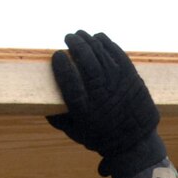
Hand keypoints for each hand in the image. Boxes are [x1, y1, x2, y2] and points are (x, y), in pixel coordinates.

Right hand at [47, 30, 165, 177]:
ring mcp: (118, 82)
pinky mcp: (131, 76)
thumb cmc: (101, 138)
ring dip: (89, 40)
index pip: (68, 78)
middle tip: (68, 37)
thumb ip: (58, 118)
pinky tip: (98, 38)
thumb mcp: (76, 133)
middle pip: (86, 59)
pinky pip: (116, 52)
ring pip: (101, 52)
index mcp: (84, 109)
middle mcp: (101, 93)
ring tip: (80, 35)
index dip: (61, 63)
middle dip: (75, 44)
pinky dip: (106, 43)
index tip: (56, 55)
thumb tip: (42, 104)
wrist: (136, 143)